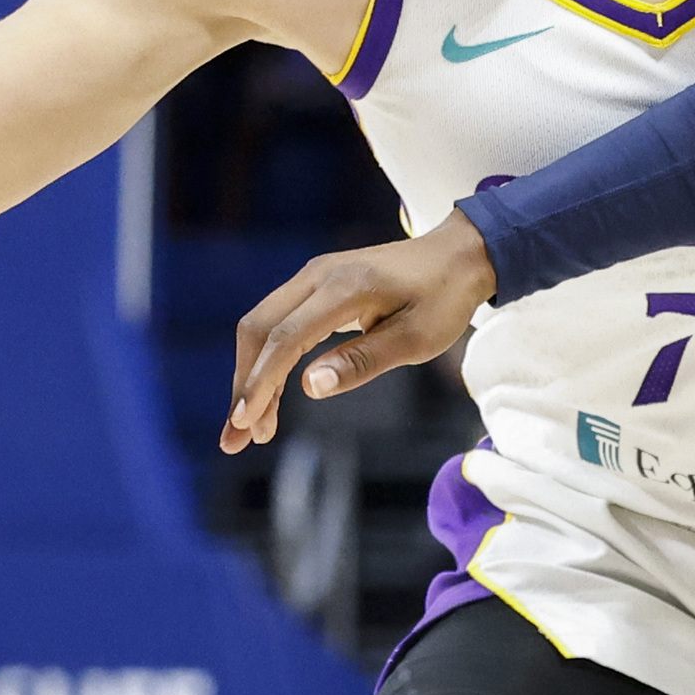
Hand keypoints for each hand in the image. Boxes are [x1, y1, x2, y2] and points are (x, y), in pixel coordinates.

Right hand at [221, 218, 497, 450]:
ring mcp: (313, 276)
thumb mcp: (416, 339)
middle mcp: (318, 275)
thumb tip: (309, 387)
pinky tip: (269, 396)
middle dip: (244, 385)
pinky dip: (268, 361)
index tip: (246, 423)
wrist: (457, 256)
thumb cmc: (443, 299)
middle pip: (259, 329)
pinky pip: (278, 323)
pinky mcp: (315, 285)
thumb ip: (363, 361)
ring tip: (252, 429)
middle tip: (236, 439)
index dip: (261, 382)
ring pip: (262, 326)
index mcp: (345, 288)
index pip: (285, 337)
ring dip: (252, 376)